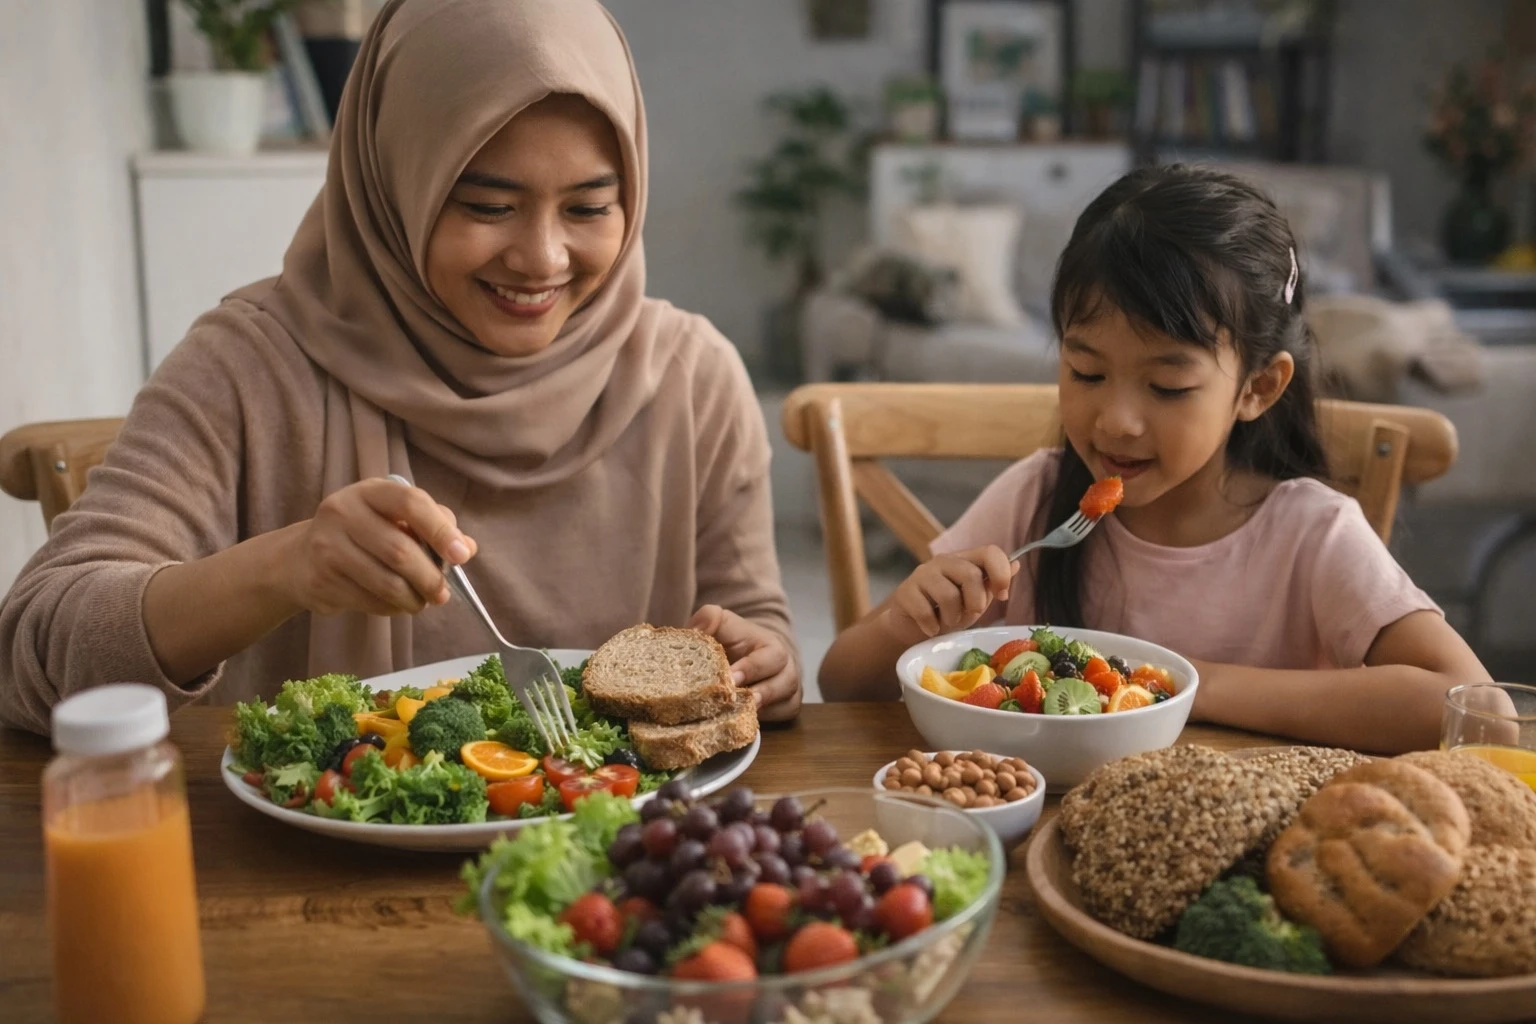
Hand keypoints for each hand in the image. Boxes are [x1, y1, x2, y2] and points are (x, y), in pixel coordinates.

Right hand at [277, 478, 476, 616]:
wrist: (300, 559)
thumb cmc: (363, 535)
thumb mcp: (394, 519)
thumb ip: (433, 527)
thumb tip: (467, 548)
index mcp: (370, 491)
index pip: (411, 503)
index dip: (441, 530)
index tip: (461, 556)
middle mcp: (343, 512)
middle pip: (400, 551)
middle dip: (430, 578)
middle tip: (443, 594)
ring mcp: (328, 546)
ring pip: (386, 582)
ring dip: (413, 599)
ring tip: (421, 602)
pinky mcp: (321, 580)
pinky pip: (369, 601)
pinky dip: (391, 609)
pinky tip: (395, 604)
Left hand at [688, 604, 800, 722]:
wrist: (744, 656)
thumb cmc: (731, 641)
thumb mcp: (721, 623)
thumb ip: (710, 618)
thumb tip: (697, 630)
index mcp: (771, 645)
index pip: (771, 656)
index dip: (752, 668)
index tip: (730, 678)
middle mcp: (785, 667)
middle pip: (786, 681)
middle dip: (763, 692)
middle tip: (737, 699)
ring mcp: (788, 689)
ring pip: (789, 701)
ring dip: (764, 709)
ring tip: (739, 714)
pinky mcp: (786, 707)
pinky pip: (784, 717)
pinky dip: (767, 720)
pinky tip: (743, 721)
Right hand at [883, 546, 1016, 642]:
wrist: (912, 629)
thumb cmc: (946, 612)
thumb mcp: (975, 600)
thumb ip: (992, 584)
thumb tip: (1016, 563)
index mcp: (965, 561)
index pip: (989, 552)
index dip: (1001, 572)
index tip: (1001, 595)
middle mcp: (943, 562)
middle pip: (970, 574)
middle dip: (975, 602)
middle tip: (968, 614)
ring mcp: (922, 574)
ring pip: (948, 595)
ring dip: (952, 617)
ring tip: (946, 621)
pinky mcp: (905, 592)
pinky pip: (925, 611)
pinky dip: (932, 626)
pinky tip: (930, 628)